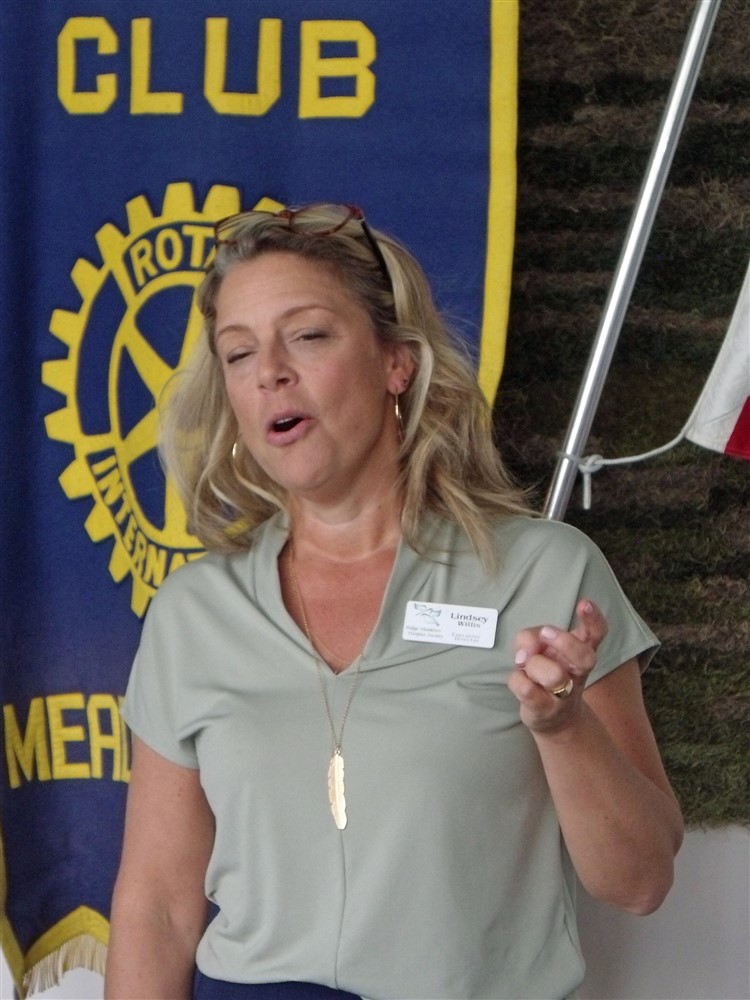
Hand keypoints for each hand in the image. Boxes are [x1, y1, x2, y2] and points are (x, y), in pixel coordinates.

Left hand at [508, 599, 607, 733]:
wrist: (551, 717)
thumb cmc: (545, 671)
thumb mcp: (539, 647)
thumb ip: (532, 637)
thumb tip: (527, 647)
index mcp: (582, 653)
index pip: (597, 634)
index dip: (594, 619)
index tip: (584, 603)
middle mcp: (579, 674)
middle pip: (584, 658)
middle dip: (563, 642)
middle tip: (545, 633)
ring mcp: (564, 696)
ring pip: (553, 675)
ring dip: (533, 664)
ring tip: (526, 666)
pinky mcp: (544, 710)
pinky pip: (527, 689)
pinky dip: (517, 679)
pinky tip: (519, 678)